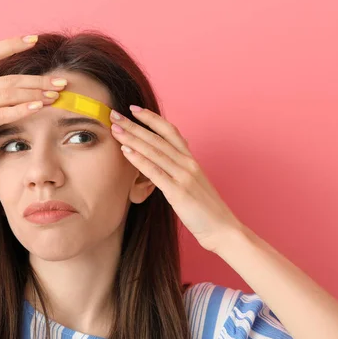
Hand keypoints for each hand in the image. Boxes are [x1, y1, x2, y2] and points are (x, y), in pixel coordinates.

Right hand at [0, 35, 66, 170]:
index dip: (13, 44)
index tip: (34, 40)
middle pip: (9, 77)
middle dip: (38, 80)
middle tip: (62, 82)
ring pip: (8, 94)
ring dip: (35, 94)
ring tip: (56, 95)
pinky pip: (1, 114)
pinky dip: (21, 110)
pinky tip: (38, 108)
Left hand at [109, 106, 243, 252]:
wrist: (223, 229)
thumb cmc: (206, 209)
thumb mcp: (193, 183)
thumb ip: (180, 169)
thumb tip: (164, 162)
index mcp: (191, 160)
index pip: (170, 131)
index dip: (151, 118)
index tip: (134, 109)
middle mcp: (188, 163)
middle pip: (157, 138)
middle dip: (134, 125)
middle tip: (115, 115)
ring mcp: (183, 176)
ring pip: (154, 151)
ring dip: (132, 138)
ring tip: (115, 129)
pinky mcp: (178, 192)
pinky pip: (155, 172)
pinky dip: (139, 159)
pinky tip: (126, 151)